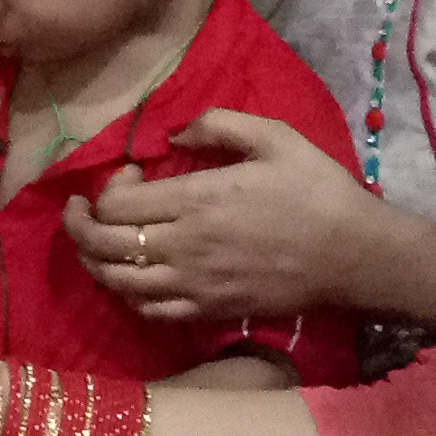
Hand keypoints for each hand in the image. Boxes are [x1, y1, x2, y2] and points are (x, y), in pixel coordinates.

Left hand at [63, 110, 388, 326]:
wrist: (356, 256)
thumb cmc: (317, 192)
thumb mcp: (276, 137)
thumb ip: (219, 124)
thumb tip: (174, 130)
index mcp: (197, 200)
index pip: (116, 204)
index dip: (106, 188)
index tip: (130, 174)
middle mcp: (185, 246)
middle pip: (103, 245)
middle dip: (79, 225)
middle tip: (81, 210)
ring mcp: (195, 285)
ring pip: (117, 283)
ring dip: (95, 262)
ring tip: (97, 243)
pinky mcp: (209, 311)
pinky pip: (149, 311)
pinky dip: (129, 295)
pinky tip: (133, 278)